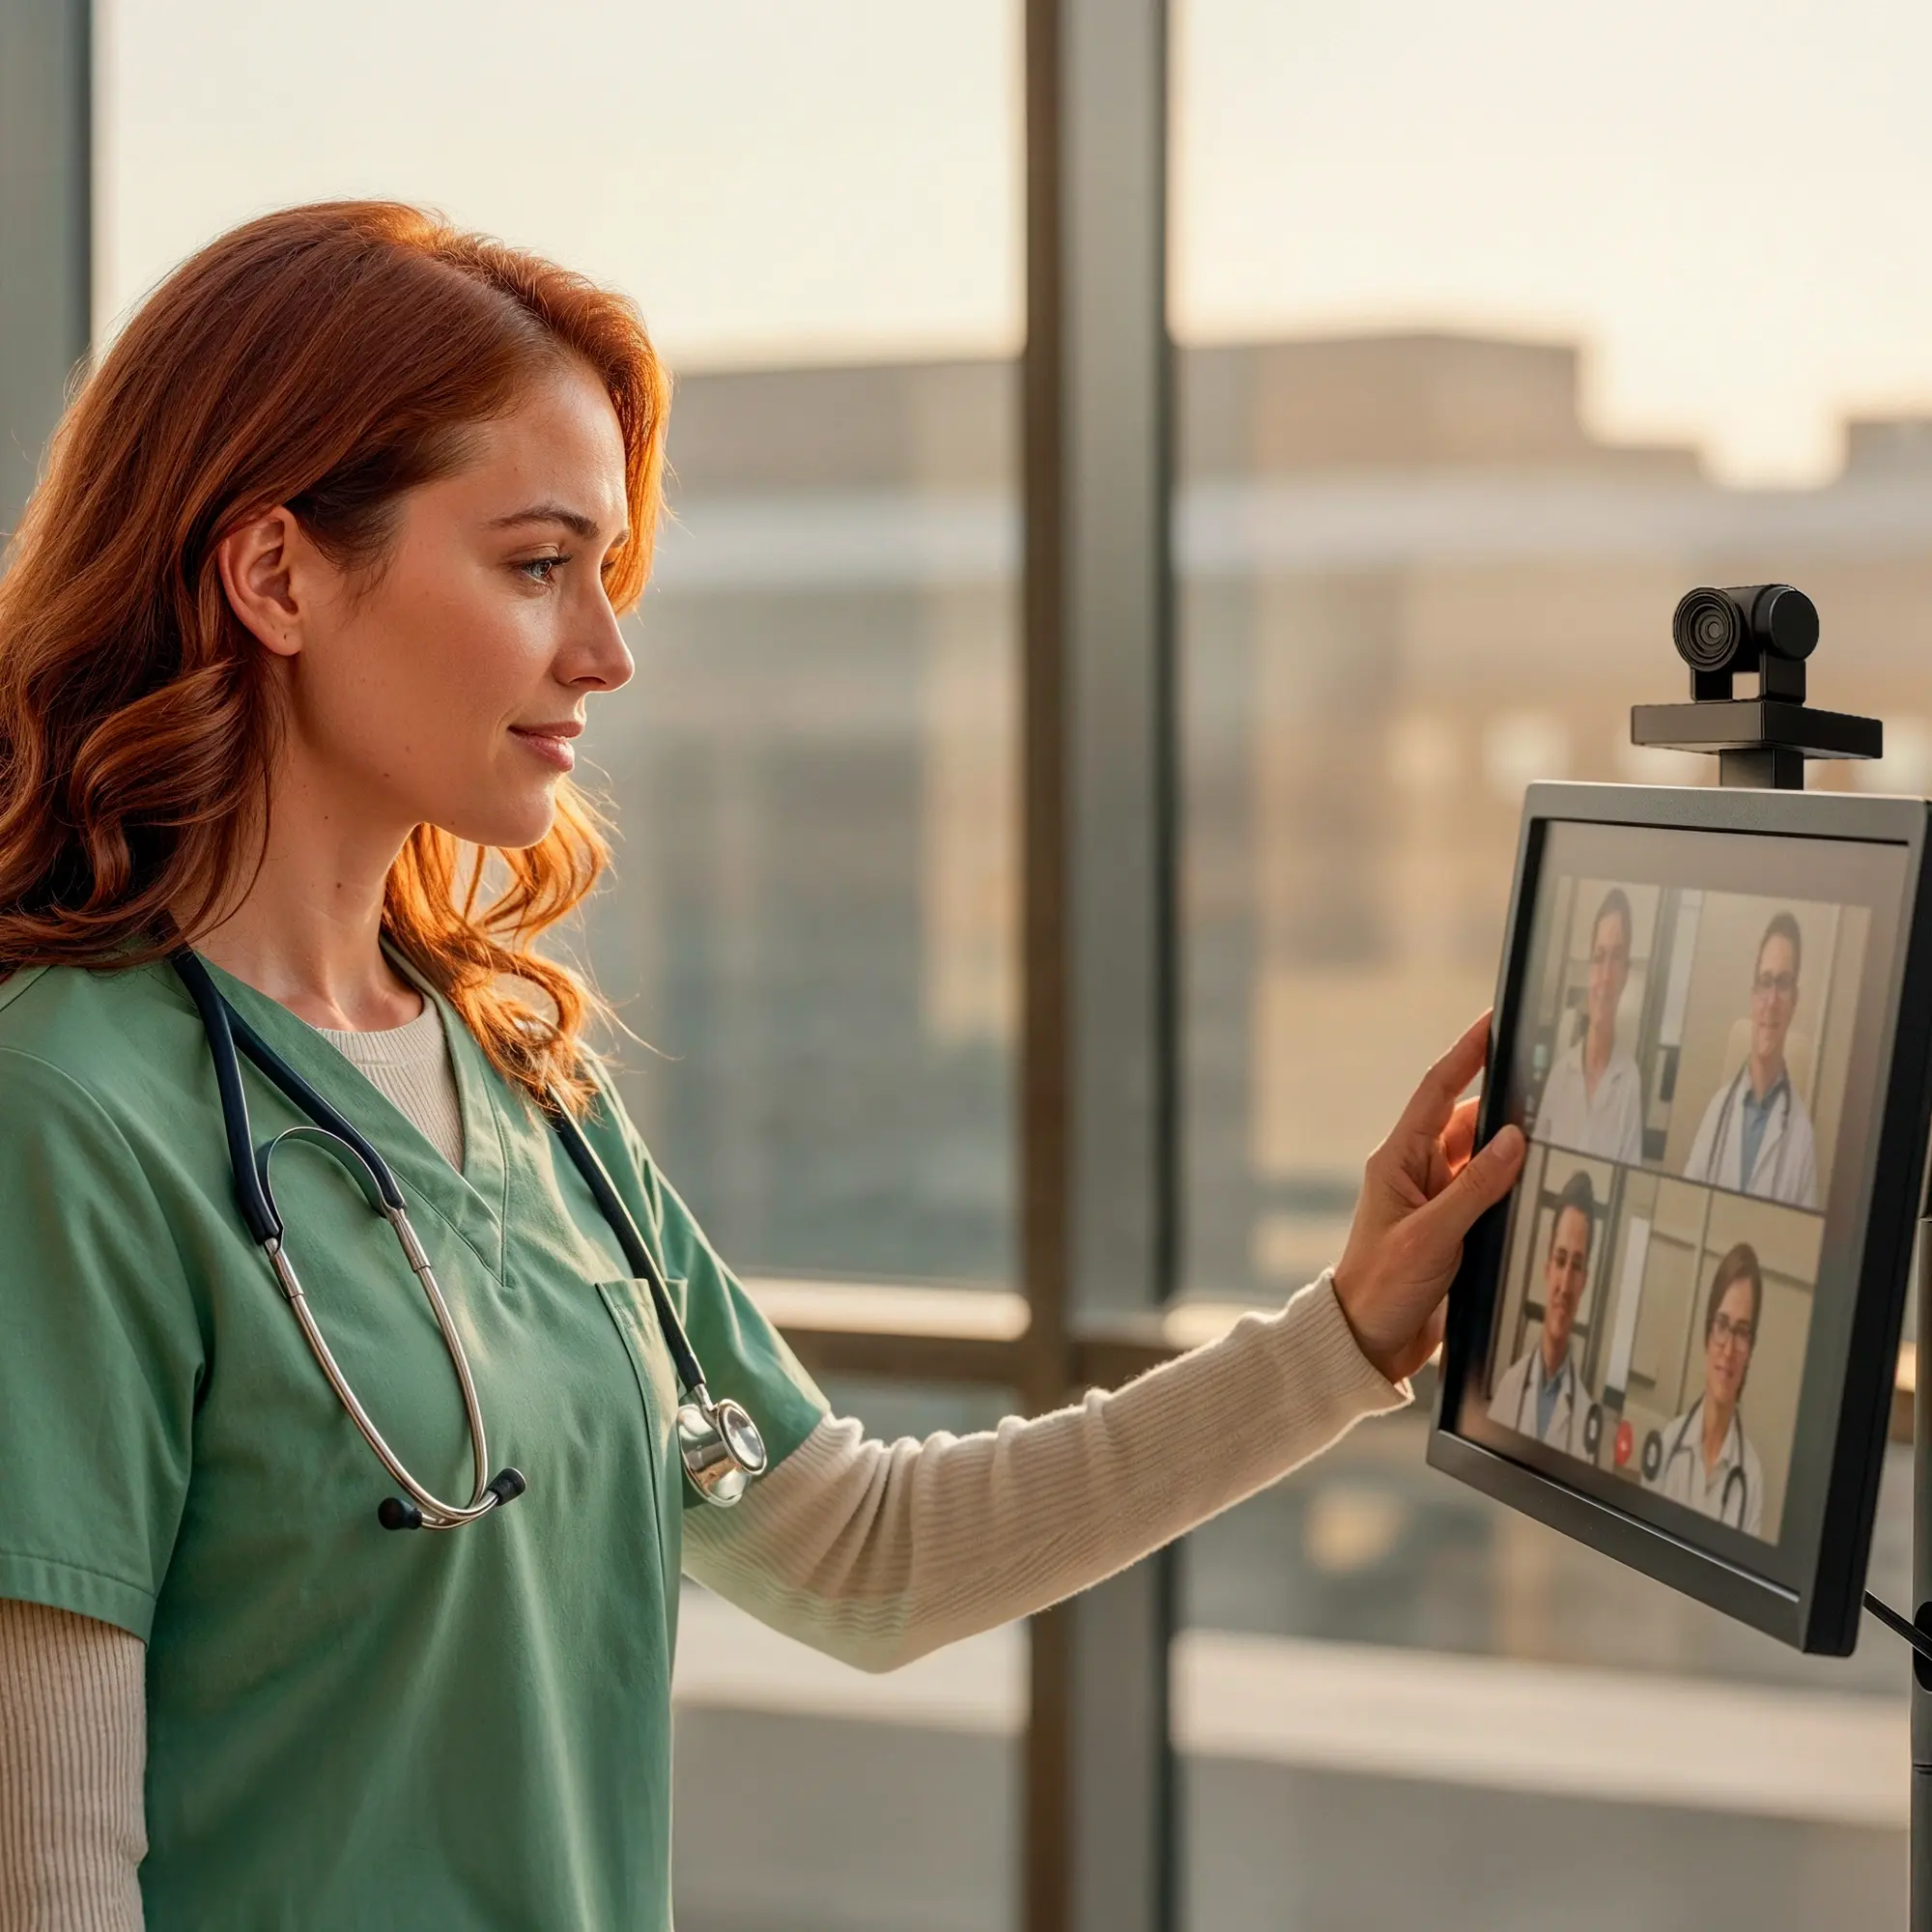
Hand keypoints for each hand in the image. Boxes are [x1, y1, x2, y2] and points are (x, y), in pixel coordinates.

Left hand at [1330, 1013, 1525, 1384]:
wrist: (1366, 1341)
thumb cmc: (1381, 1286)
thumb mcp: (1431, 1236)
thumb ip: (1474, 1188)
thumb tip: (1513, 1138)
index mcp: (1398, 1160)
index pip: (1437, 1091)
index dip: (1467, 1053)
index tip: (1494, 1021)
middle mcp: (1416, 1172)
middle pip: (1469, 1123)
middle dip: (1507, 1105)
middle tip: (1553, 1085)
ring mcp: (1435, 1200)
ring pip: (1483, 1159)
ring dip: (1514, 1152)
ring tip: (1561, 1134)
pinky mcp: (1452, 1228)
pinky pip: (1489, 1194)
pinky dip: (1514, 1187)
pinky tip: (1544, 1185)